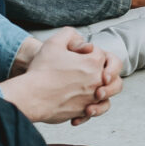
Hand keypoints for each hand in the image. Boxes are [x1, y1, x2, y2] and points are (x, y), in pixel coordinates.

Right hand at [0, 27, 119, 123]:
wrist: (31, 95)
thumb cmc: (41, 70)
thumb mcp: (54, 43)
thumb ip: (70, 34)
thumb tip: (83, 42)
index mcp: (93, 62)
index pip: (100, 54)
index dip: (88, 52)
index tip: (75, 55)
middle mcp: (97, 81)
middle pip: (113, 75)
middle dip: (106, 71)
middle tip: (91, 72)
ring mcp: (91, 97)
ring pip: (108, 95)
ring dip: (103, 91)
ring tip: (92, 91)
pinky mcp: (83, 111)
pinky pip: (95, 110)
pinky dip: (91, 109)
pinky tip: (82, 107)